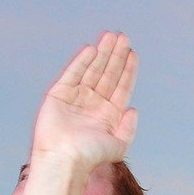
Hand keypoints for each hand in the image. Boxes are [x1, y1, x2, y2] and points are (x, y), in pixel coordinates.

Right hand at [31, 32, 137, 169]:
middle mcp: (94, 103)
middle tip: (123, 36)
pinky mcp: (60, 93)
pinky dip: (82, 61)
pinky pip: (73, 73)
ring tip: (110, 36)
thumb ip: (128, 127)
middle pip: (108, 73)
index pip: (121, 86)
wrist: (65, 158)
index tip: (134, 52)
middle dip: (116, 55)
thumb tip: (133, 109)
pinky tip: (92, 49)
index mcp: (109, 114)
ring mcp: (77, 97)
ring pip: (92, 70)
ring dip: (102, 53)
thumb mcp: (119, 145)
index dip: (128, 69)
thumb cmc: (92, 156)